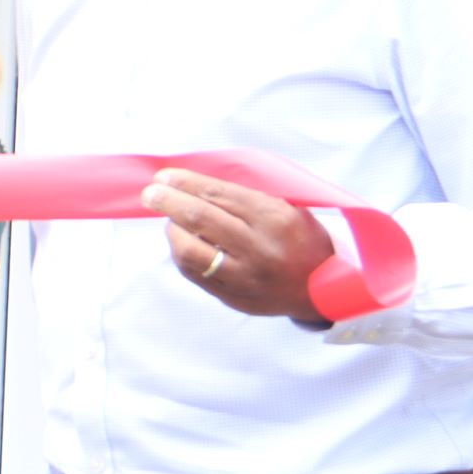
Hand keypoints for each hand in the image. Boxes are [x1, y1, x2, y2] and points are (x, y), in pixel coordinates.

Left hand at [141, 168, 339, 322]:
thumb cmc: (302, 240)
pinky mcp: (233, 297)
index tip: (165, 177)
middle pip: (199, 219)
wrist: (323, 289)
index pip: (218, 195)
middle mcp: (258, 248)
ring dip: (172, 231)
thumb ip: (247, 198)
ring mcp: (244, 277)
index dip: (186, 183)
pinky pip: (194, 274)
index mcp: (274, 218)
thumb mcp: (288, 208)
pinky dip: (182, 254)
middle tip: (150, 194)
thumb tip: (196, 185)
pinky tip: (182, 243)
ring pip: (189, 251)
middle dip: (168, 202)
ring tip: (170, 221)